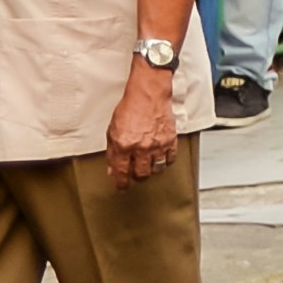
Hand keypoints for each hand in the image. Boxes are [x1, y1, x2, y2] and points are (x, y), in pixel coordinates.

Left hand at [107, 64, 179, 181]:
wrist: (149, 94)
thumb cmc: (130, 108)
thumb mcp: (112, 130)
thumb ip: (113, 151)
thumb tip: (113, 167)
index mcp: (124, 145)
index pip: (121, 172)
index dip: (121, 183)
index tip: (121, 187)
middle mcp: (141, 147)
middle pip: (141, 174)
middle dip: (137, 176)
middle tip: (135, 173)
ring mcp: (157, 144)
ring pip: (156, 169)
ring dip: (151, 170)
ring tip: (148, 165)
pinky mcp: (170, 140)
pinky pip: (170, 159)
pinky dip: (165, 161)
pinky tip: (161, 157)